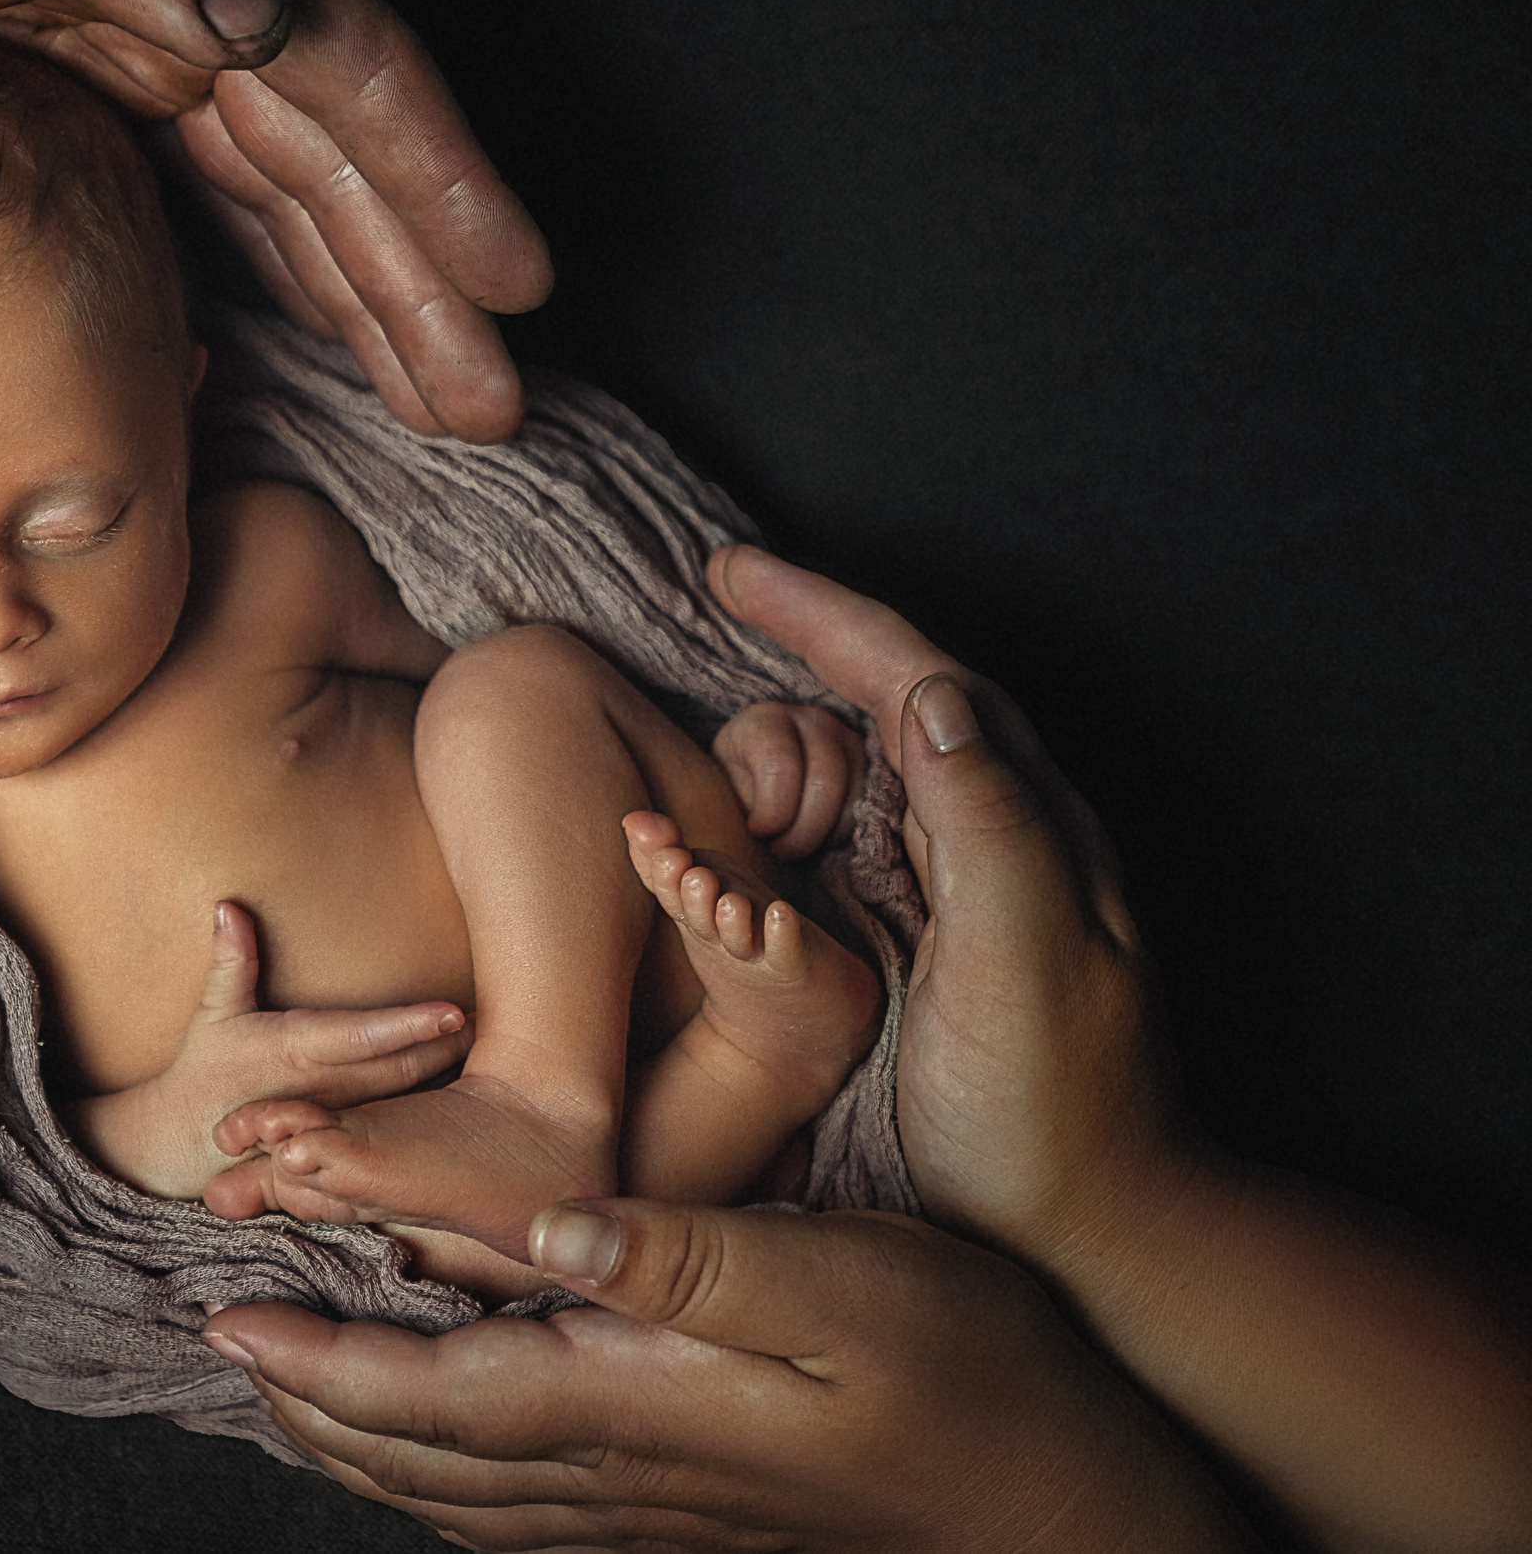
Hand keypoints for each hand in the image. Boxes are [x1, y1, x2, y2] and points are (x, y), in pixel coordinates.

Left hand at [0, 0, 550, 439]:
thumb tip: (260, 17)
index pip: (341, 71)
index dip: (438, 183)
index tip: (514, 290)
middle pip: (332, 151)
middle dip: (421, 277)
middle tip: (495, 402)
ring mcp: (117, 36)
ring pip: (278, 184)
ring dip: (364, 292)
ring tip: (438, 397)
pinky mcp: (59, 83)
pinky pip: (195, 191)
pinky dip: (261, 268)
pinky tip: (296, 336)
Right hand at [70, 903, 470, 1197]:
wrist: (178, 1147)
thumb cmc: (202, 1071)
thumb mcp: (213, 1015)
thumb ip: (232, 962)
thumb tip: (227, 906)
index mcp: (292, 1053)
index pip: (361, 1039)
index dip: (409, 1027)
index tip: (453, 1012)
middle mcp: (320, 1093)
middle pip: (400, 1071)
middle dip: (449, 1047)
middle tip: (497, 1018)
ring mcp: (333, 1126)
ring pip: (404, 1103)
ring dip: (446, 1076)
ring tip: (491, 1044)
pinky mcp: (339, 1148)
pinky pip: (394, 1131)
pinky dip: (429, 1112)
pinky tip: (465, 1094)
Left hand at [204, 1199, 1252, 1552]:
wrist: (1074, 1515)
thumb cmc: (980, 1383)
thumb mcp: (846, 1286)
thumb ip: (686, 1258)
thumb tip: (542, 1224)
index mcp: (637, 1402)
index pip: (432, 1393)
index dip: (317, 1363)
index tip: (223, 1322)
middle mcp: (625, 1470)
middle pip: (424, 1455)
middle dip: (314, 1408)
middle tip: (228, 1354)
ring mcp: (661, 1504)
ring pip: (467, 1493)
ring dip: (369, 1448)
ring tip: (301, 1402)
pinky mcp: (701, 1510)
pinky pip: (532, 1511)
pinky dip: (454, 1480)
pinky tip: (451, 1461)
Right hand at [704, 545, 1180, 1258]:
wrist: (1084, 1232)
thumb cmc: (1056, 1111)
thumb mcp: (1030, 964)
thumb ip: (992, 826)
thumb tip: (930, 695)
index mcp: (1018, 822)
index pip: (916, 677)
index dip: (826, 614)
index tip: (732, 570)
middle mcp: (986, 835)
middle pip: (890, 694)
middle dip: (809, 629)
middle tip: (719, 586)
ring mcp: (948, 886)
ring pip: (865, 757)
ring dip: (794, 706)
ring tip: (718, 672)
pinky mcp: (910, 940)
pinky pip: (841, 832)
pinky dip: (786, 789)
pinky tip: (743, 794)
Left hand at [707, 699, 864, 859]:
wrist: (754, 776)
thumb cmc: (735, 786)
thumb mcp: (722, 792)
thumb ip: (739, 805)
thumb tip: (760, 833)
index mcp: (763, 721)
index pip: (779, 766)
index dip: (771, 812)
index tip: (757, 831)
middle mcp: (811, 720)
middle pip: (825, 781)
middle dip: (803, 832)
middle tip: (781, 850)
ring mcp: (847, 737)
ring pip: (853, 796)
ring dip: (825, 834)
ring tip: (798, 844)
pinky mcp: (869, 761)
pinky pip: (869, 804)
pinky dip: (846, 830)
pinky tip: (820, 836)